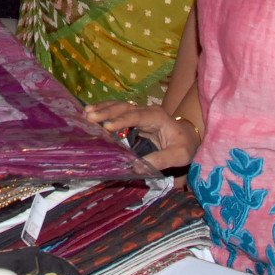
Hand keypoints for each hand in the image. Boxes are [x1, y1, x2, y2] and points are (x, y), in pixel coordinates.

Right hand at [84, 100, 199, 171]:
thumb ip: (160, 160)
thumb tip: (138, 168)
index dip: (122, 120)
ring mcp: (139, 111)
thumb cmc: (184, 146)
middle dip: (106, 112)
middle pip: (124, 108)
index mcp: (157, 117)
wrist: (188, 136)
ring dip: (102, 108)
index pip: (137, 116)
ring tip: (86, 113)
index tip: (108, 126)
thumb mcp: (178, 155)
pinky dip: (104, 109)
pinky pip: (117, 110)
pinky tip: (92, 112)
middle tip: (90, 118)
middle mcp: (146, 110)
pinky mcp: (133, 115)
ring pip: (118, 106)